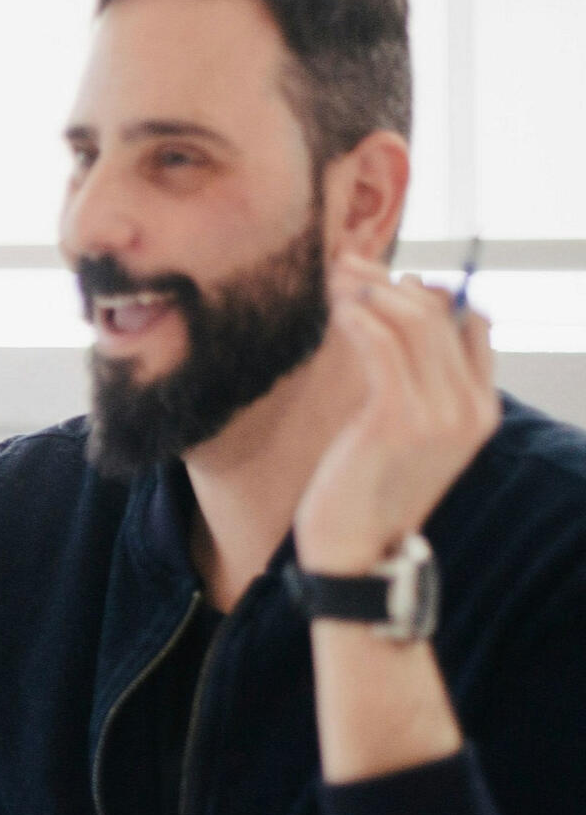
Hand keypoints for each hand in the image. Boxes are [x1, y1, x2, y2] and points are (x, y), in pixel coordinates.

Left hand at [294, 253, 498, 574]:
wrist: (352, 551)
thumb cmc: (366, 491)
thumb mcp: (402, 434)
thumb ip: (414, 384)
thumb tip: (402, 321)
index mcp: (480, 410)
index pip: (470, 325)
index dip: (428, 293)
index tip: (383, 279)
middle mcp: (469, 408)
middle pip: (440, 315)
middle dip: (389, 280)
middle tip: (346, 262)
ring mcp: (439, 413)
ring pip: (412, 321)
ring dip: (368, 289)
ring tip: (333, 276)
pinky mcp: (398, 418)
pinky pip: (382, 345)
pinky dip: (358, 316)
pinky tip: (336, 307)